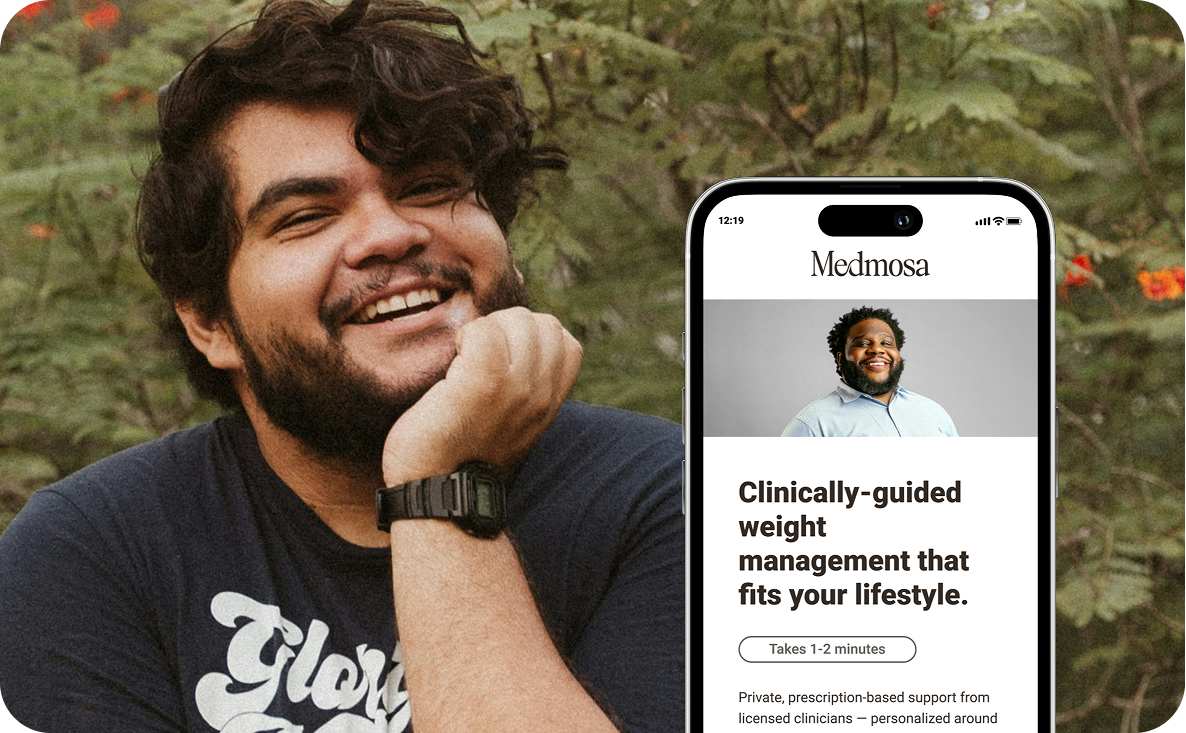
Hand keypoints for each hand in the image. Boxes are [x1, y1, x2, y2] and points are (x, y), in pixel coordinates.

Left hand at [381, 307, 581, 485]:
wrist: (436, 490)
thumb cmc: (458, 454)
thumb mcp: (510, 422)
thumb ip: (523, 389)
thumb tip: (511, 343)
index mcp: (550, 404)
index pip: (566, 343)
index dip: (532, 336)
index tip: (502, 357)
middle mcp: (541, 395)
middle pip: (544, 324)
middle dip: (508, 326)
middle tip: (478, 354)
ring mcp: (517, 389)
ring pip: (519, 320)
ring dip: (487, 328)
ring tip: (466, 357)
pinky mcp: (483, 383)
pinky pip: (484, 331)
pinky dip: (466, 335)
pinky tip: (453, 361)